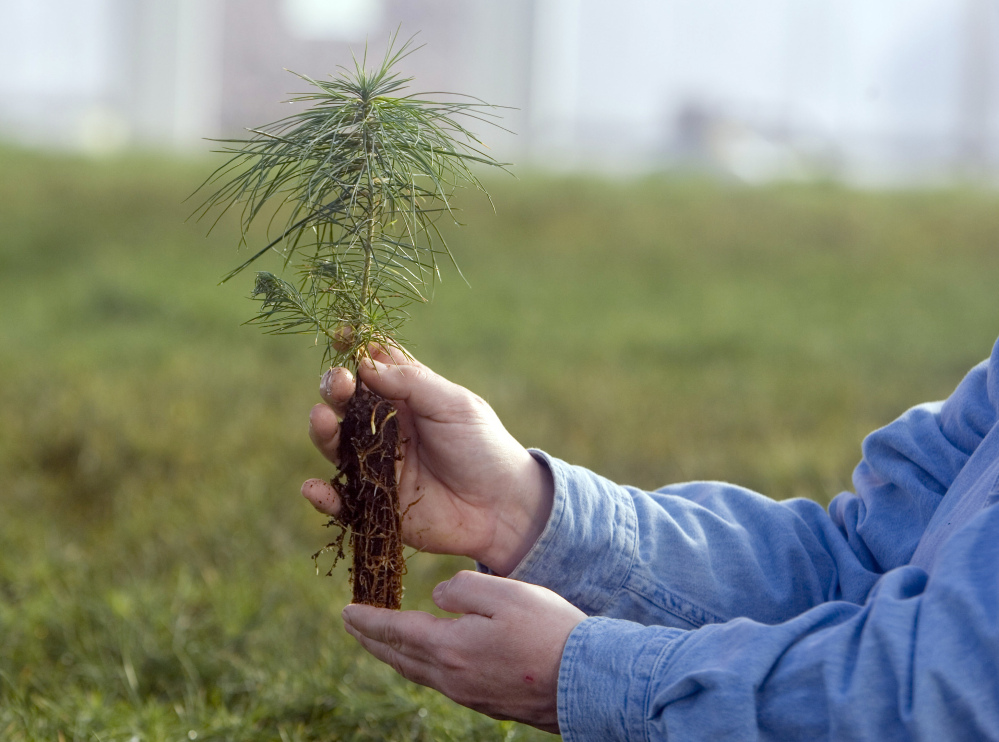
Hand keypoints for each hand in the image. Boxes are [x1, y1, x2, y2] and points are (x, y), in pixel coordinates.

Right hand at [302, 345, 553, 575]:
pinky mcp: (375, 504)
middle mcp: (385, 428)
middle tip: (337, 384)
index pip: (372, 368)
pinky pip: (342, 500)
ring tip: (321, 418)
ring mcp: (377, 465)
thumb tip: (364, 364)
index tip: (340, 338)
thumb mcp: (452, 404)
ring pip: (337, 446)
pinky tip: (315, 488)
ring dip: (323, 432)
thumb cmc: (482, 446)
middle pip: (346, 403)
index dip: (354, 352)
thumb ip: (410, 382)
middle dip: (335, 388)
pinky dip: (325, 496)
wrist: (502, 507)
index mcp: (407, 397)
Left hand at [342, 570, 585, 732]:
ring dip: (394, 655)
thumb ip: (462, 588)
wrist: (587, 681)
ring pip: (418, 672)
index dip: (369, 620)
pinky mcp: (487, 702)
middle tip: (352, 626)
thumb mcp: (504, 593)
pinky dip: (420, 666)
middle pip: (399, 657)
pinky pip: (439, 682)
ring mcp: (469, 694)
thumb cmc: (549, 630)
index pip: (396, 630)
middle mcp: (452, 677)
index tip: (346, 611)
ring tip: (382, 642)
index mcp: (451, 647)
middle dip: (372, 640)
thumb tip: (438, 596)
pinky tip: (428, 660)